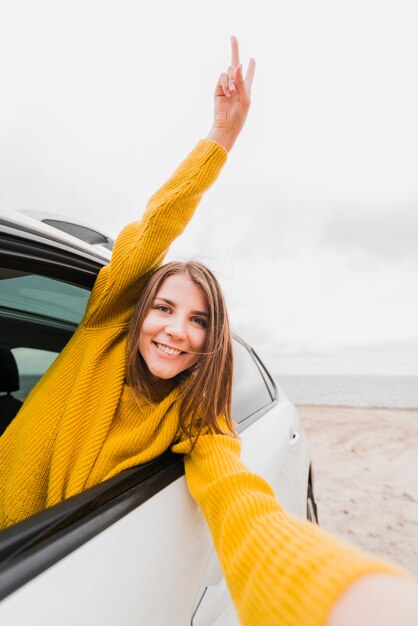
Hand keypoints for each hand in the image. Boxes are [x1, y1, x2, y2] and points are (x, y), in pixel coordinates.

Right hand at [207, 36, 255, 151]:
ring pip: (229, 71)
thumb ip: (242, 81)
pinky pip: (222, 77)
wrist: (226, 125)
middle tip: (233, 36)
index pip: (248, 73)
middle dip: (234, 48)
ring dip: (231, 80)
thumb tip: (238, 64)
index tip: (252, 58)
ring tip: (232, 93)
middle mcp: (236, 84)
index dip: (250, 65)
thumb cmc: (239, 115)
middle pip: (235, 63)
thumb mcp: (245, 98)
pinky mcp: (218, 89)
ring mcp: (226, 86)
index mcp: (246, 87)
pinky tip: (227, 93)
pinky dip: (225, 83)